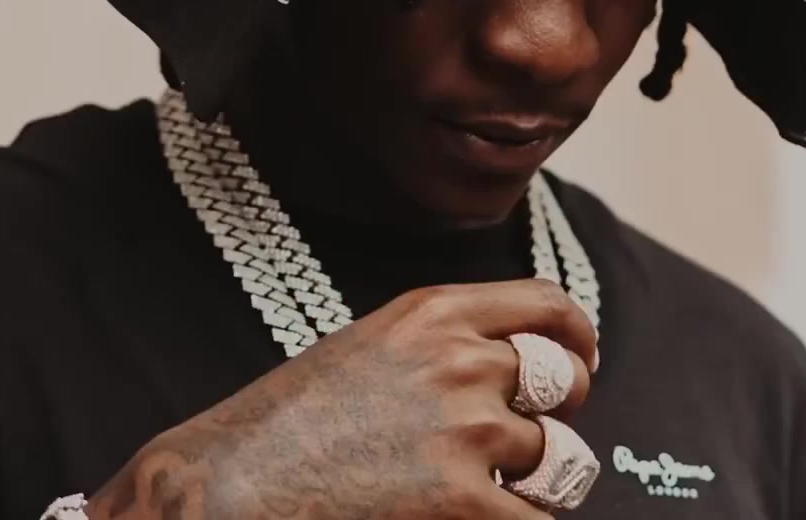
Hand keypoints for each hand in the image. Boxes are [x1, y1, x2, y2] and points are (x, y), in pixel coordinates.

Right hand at [87, 279, 597, 518]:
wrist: (223, 487)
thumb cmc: (279, 429)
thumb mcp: (363, 351)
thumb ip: (436, 347)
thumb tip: (507, 369)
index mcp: (433, 314)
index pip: (546, 307)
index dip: (577, 338)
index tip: (582, 360)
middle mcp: (460, 361)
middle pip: (564, 383)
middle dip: (561, 414)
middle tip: (537, 440)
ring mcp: (468, 432)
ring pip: (556, 458)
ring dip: (537, 481)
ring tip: (496, 492)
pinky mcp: (464, 502)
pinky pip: (536, 519)